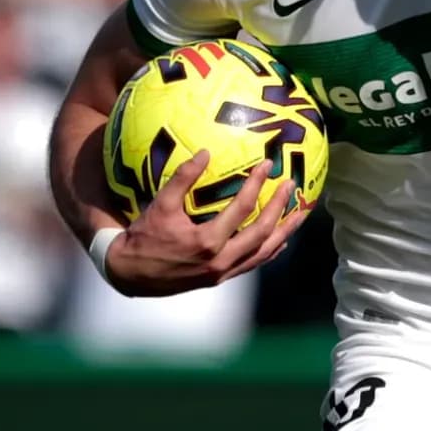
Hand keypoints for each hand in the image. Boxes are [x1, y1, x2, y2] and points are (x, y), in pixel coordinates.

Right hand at [103, 150, 311, 296]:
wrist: (129, 275)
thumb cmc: (143, 237)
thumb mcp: (160, 205)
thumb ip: (182, 179)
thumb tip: (204, 152)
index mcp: (207, 241)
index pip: (242, 208)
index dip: (257, 184)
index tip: (268, 164)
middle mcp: (220, 261)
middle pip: (263, 232)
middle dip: (281, 207)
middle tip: (291, 185)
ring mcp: (223, 273)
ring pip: (264, 252)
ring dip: (284, 231)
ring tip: (301, 213)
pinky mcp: (221, 278)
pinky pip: (253, 263)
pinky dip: (269, 250)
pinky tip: (280, 239)